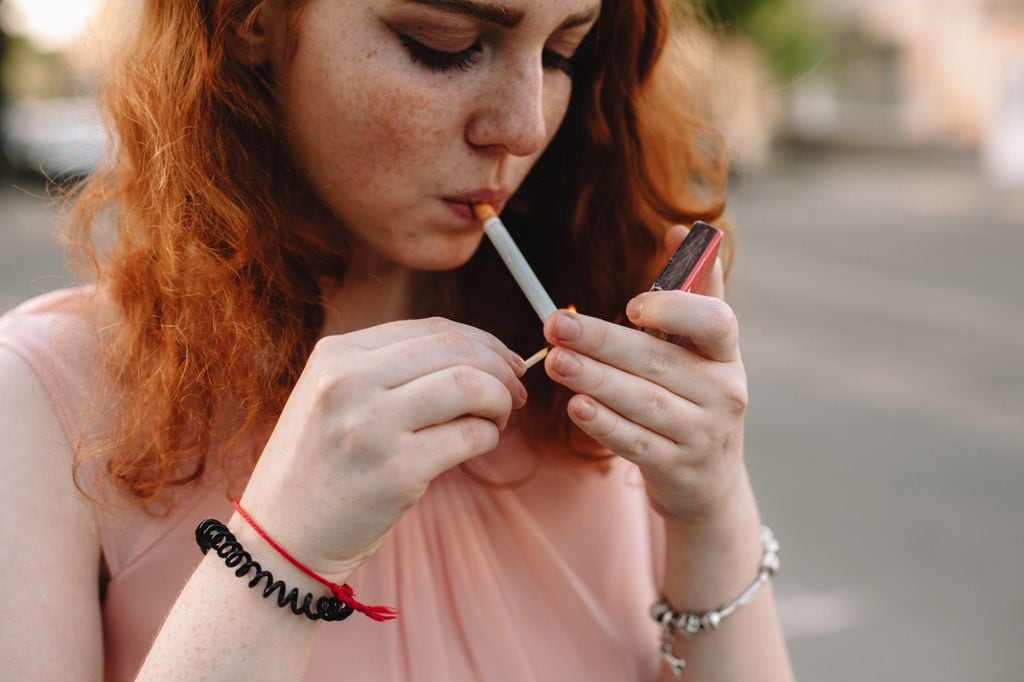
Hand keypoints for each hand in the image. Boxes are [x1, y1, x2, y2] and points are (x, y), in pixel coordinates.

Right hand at [239, 318, 526, 579]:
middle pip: (456, 350)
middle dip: (500, 367)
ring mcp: (371, 426)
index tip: (504, 361)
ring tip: (498, 419)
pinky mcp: (396, 472)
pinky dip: (488, 437)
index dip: (482, 341)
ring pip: (470, 385)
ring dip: (499, 400)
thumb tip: (479, 352)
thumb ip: (389, 367)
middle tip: (515, 391)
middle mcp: (349, 382)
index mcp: (335, 355)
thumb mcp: (332, 397)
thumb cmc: (319, 466)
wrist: (281, 538)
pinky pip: (470, 436)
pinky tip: (479, 444)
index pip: (431, 328)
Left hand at [542, 227, 748, 527]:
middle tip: (554, 325)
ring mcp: (702, 434)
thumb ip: (691, 291)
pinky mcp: (677, 468)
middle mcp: (723, 392)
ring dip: (595, 380)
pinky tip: (576, 407)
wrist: (708, 481)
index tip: (631, 305)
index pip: (715, 323)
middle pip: (658, 361)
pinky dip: (605, 426)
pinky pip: (636, 443)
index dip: (676, 310)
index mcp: (726, 354)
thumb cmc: (694, 395)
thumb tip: (678, 229)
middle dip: (602, 342)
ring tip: (555, 362)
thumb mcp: (703, 348)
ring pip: (643, 403)